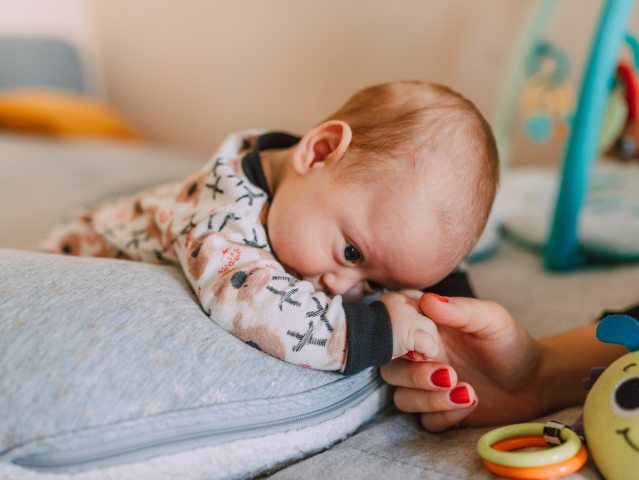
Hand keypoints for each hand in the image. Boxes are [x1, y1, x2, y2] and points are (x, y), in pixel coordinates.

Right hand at [381, 293, 543, 431]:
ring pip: (402, 398)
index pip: (390, 329)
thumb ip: (460, 310)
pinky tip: (470, 404)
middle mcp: (420, 356)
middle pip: (389, 368)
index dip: (399, 337)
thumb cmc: (511, 343)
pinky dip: (443, 415)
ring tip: (467, 391)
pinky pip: (424, 420)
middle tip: (449, 374)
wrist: (535, 382)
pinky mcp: (438, 411)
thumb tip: (427, 300)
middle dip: (414, 375)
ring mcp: (426, 386)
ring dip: (430, 399)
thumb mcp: (491, 319)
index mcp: (425, 328)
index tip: (428, 343)